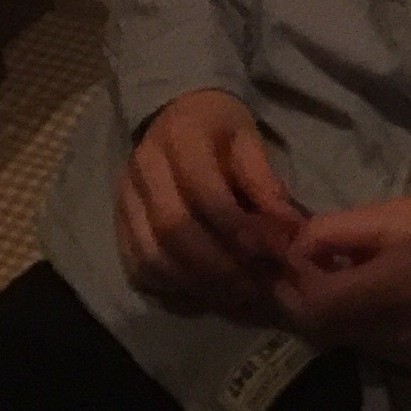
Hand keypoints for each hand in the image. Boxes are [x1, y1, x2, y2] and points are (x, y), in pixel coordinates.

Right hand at [118, 91, 301, 321]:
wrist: (175, 115)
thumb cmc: (219, 130)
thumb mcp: (249, 141)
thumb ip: (265, 184)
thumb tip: (291, 231)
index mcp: (179, 136)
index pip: (203, 190)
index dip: (237, 228)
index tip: (270, 254)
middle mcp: (143, 167)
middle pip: (173, 229)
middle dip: (219, 266)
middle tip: (255, 287)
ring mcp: (125, 198)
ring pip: (153, 256)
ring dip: (197, 284)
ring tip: (235, 294)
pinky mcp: (119, 224)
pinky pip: (139, 268)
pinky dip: (172, 288)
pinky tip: (205, 290)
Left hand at [272, 195, 410, 376]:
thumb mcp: (383, 215)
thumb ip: (332, 232)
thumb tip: (295, 249)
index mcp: (391, 291)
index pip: (319, 305)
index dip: (293, 284)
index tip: (284, 260)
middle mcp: (402, 335)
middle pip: (330, 330)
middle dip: (304, 301)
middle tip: (294, 273)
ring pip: (351, 342)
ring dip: (333, 315)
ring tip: (332, 281)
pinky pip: (378, 349)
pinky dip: (362, 327)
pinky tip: (367, 300)